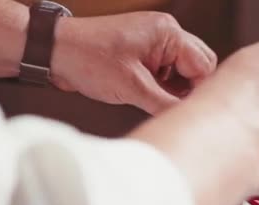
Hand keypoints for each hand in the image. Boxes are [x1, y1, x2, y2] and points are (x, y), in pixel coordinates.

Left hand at [51, 12, 216, 114]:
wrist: (55, 51)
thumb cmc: (89, 60)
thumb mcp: (131, 87)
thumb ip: (165, 103)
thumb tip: (187, 117)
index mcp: (168, 33)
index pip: (203, 65)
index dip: (198, 91)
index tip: (189, 113)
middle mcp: (164, 33)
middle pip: (197, 65)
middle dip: (188, 89)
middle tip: (172, 109)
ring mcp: (152, 42)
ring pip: (179, 70)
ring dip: (172, 90)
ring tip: (153, 103)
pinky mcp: (140, 53)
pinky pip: (162, 72)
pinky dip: (159, 87)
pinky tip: (145, 98)